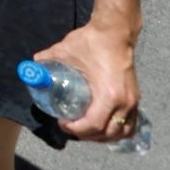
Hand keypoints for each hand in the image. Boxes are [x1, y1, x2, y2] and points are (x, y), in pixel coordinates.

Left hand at [30, 23, 138, 142]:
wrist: (116, 33)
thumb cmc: (92, 42)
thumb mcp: (64, 50)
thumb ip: (46, 60)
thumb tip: (33, 68)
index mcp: (109, 95)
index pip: (94, 124)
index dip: (76, 129)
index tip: (62, 123)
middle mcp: (125, 103)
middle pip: (108, 133)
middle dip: (87, 135)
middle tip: (70, 127)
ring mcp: (133, 102)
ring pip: (122, 133)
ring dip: (103, 137)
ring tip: (85, 130)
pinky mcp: (136, 99)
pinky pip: (130, 124)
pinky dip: (117, 131)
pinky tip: (103, 128)